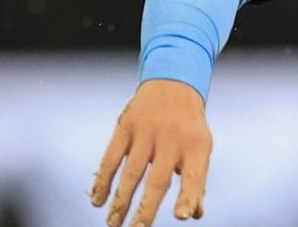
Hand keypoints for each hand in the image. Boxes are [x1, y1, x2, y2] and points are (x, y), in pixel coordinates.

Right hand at [91, 79, 212, 225]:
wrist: (173, 83)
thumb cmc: (188, 127)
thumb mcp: (200, 148)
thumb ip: (196, 180)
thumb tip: (194, 214)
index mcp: (197, 147)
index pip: (194, 175)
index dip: (188, 196)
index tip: (182, 217)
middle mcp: (173, 139)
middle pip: (158, 181)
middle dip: (145, 209)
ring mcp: (147, 131)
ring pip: (131, 173)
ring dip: (120, 201)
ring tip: (113, 224)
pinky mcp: (125, 126)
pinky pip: (111, 158)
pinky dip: (103, 180)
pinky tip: (97, 200)